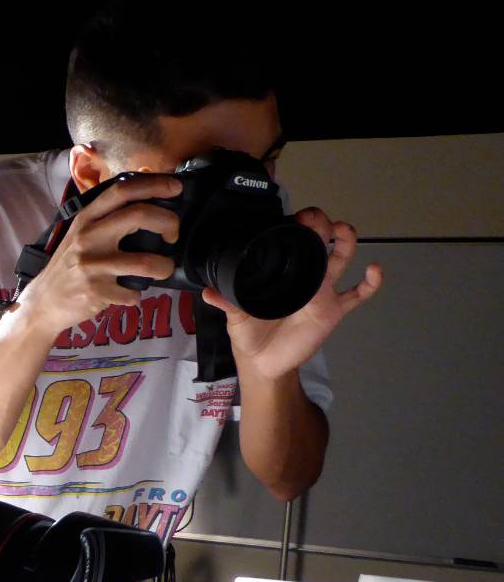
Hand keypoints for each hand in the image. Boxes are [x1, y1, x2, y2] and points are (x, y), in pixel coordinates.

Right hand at [18, 175, 182, 334]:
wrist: (44, 300)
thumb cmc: (70, 263)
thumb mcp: (84, 229)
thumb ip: (112, 205)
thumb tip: (144, 171)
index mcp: (86, 218)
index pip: (122, 190)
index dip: (153, 184)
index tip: (175, 187)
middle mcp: (87, 237)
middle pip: (138, 215)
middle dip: (168, 222)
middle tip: (172, 234)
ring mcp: (91, 265)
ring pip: (145, 262)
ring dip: (164, 266)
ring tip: (162, 269)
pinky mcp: (95, 292)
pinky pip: (133, 292)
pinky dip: (137, 294)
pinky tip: (129, 292)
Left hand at [203, 207, 382, 379]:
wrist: (262, 363)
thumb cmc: (249, 334)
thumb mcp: (235, 317)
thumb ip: (227, 303)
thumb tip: (208, 292)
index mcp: (281, 271)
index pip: (292, 240)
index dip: (297, 225)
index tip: (296, 218)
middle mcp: (304, 275)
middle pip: (321, 241)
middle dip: (322, 225)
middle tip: (316, 221)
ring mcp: (322, 291)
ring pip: (342, 258)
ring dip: (347, 241)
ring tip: (344, 231)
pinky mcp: (333, 311)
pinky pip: (357, 295)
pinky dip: (370, 283)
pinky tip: (375, 270)